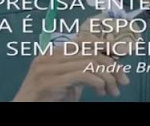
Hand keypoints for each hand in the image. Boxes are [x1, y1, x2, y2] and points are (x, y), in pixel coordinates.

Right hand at [12, 33, 129, 101]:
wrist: (25, 108)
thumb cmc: (47, 98)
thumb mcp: (68, 81)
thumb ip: (82, 69)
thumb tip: (108, 63)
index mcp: (53, 52)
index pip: (84, 40)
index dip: (105, 45)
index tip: (122, 54)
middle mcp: (49, 55)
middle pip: (90, 51)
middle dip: (112, 65)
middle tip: (123, 80)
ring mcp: (48, 67)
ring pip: (89, 62)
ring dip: (107, 78)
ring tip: (113, 91)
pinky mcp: (50, 81)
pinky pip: (82, 75)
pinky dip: (98, 82)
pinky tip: (101, 92)